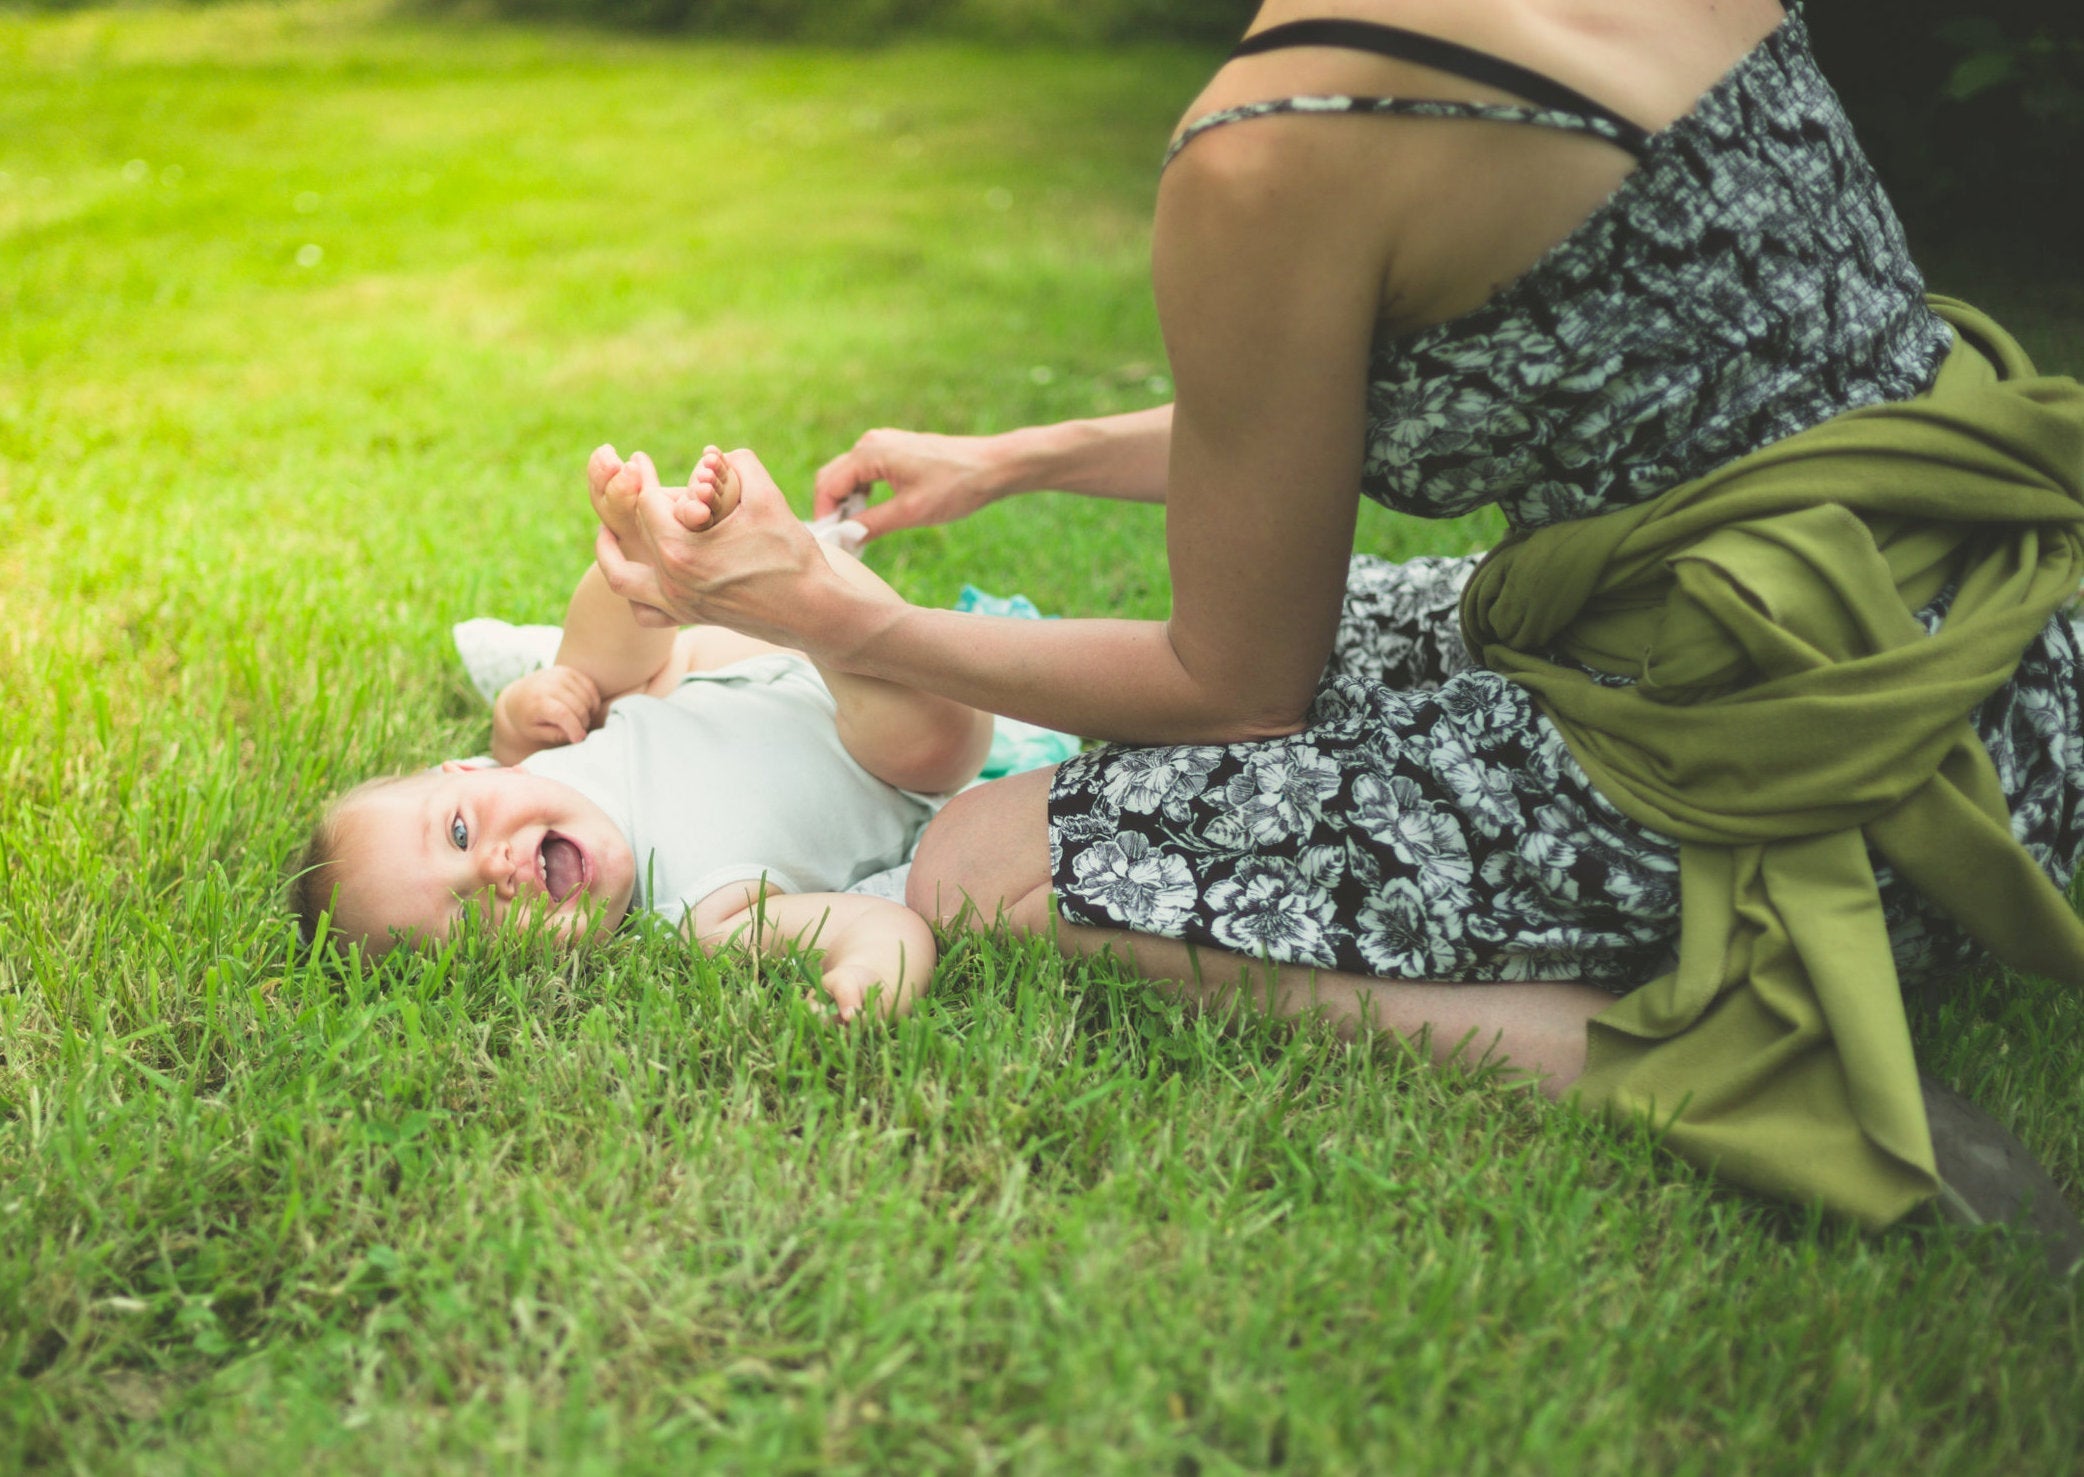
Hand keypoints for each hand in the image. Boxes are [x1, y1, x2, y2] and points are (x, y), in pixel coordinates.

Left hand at [492, 665, 601, 762]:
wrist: (516, 697)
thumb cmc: (526, 718)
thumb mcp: (535, 732)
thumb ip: (556, 735)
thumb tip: (579, 735)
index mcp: (537, 701)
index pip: (563, 714)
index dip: (575, 728)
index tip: (578, 739)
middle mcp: (548, 684)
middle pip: (578, 707)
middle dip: (583, 723)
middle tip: (578, 731)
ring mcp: (559, 675)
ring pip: (587, 697)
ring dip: (588, 713)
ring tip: (579, 721)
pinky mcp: (567, 671)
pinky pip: (590, 686)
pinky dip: (592, 700)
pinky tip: (586, 709)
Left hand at [591, 444, 861, 653]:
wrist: (814, 612)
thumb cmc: (792, 555)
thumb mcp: (767, 497)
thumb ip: (737, 463)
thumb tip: (714, 454)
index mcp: (681, 549)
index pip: (647, 501)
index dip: (651, 478)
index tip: (650, 465)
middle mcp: (671, 580)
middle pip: (636, 530)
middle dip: (645, 503)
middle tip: (647, 483)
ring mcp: (678, 604)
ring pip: (621, 578)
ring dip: (610, 553)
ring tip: (608, 533)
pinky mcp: (689, 618)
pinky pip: (643, 612)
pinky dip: (633, 594)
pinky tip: (641, 573)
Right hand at [811, 428, 1010, 542]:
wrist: (992, 467)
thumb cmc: (955, 486)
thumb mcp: (910, 512)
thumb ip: (870, 525)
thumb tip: (842, 539)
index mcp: (870, 452)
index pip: (828, 485)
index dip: (825, 516)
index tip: (832, 543)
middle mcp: (870, 443)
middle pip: (833, 478)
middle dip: (834, 509)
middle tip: (845, 540)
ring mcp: (883, 444)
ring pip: (848, 477)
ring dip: (849, 503)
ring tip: (861, 531)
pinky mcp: (895, 451)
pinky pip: (866, 473)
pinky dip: (863, 495)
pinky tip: (875, 514)